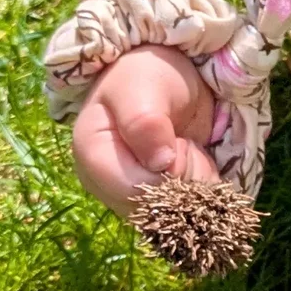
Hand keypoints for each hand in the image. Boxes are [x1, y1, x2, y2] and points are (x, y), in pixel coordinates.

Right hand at [69, 46, 217, 216]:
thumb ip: (144, 122)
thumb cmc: (144, 77)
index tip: (175, 139)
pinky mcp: (152, 203)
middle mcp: (105, 185)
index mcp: (92, 157)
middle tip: (182, 140)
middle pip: (155, 208)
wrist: (160, 79)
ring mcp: (128, 197)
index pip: (133, 190)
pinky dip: (199, 187)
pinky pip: (186, 212)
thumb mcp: (141, 86)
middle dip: (183, 176)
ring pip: (174, 213)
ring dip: (193, 181)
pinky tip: (190, 161)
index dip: (166, 170)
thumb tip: (160, 164)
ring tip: (184, 146)